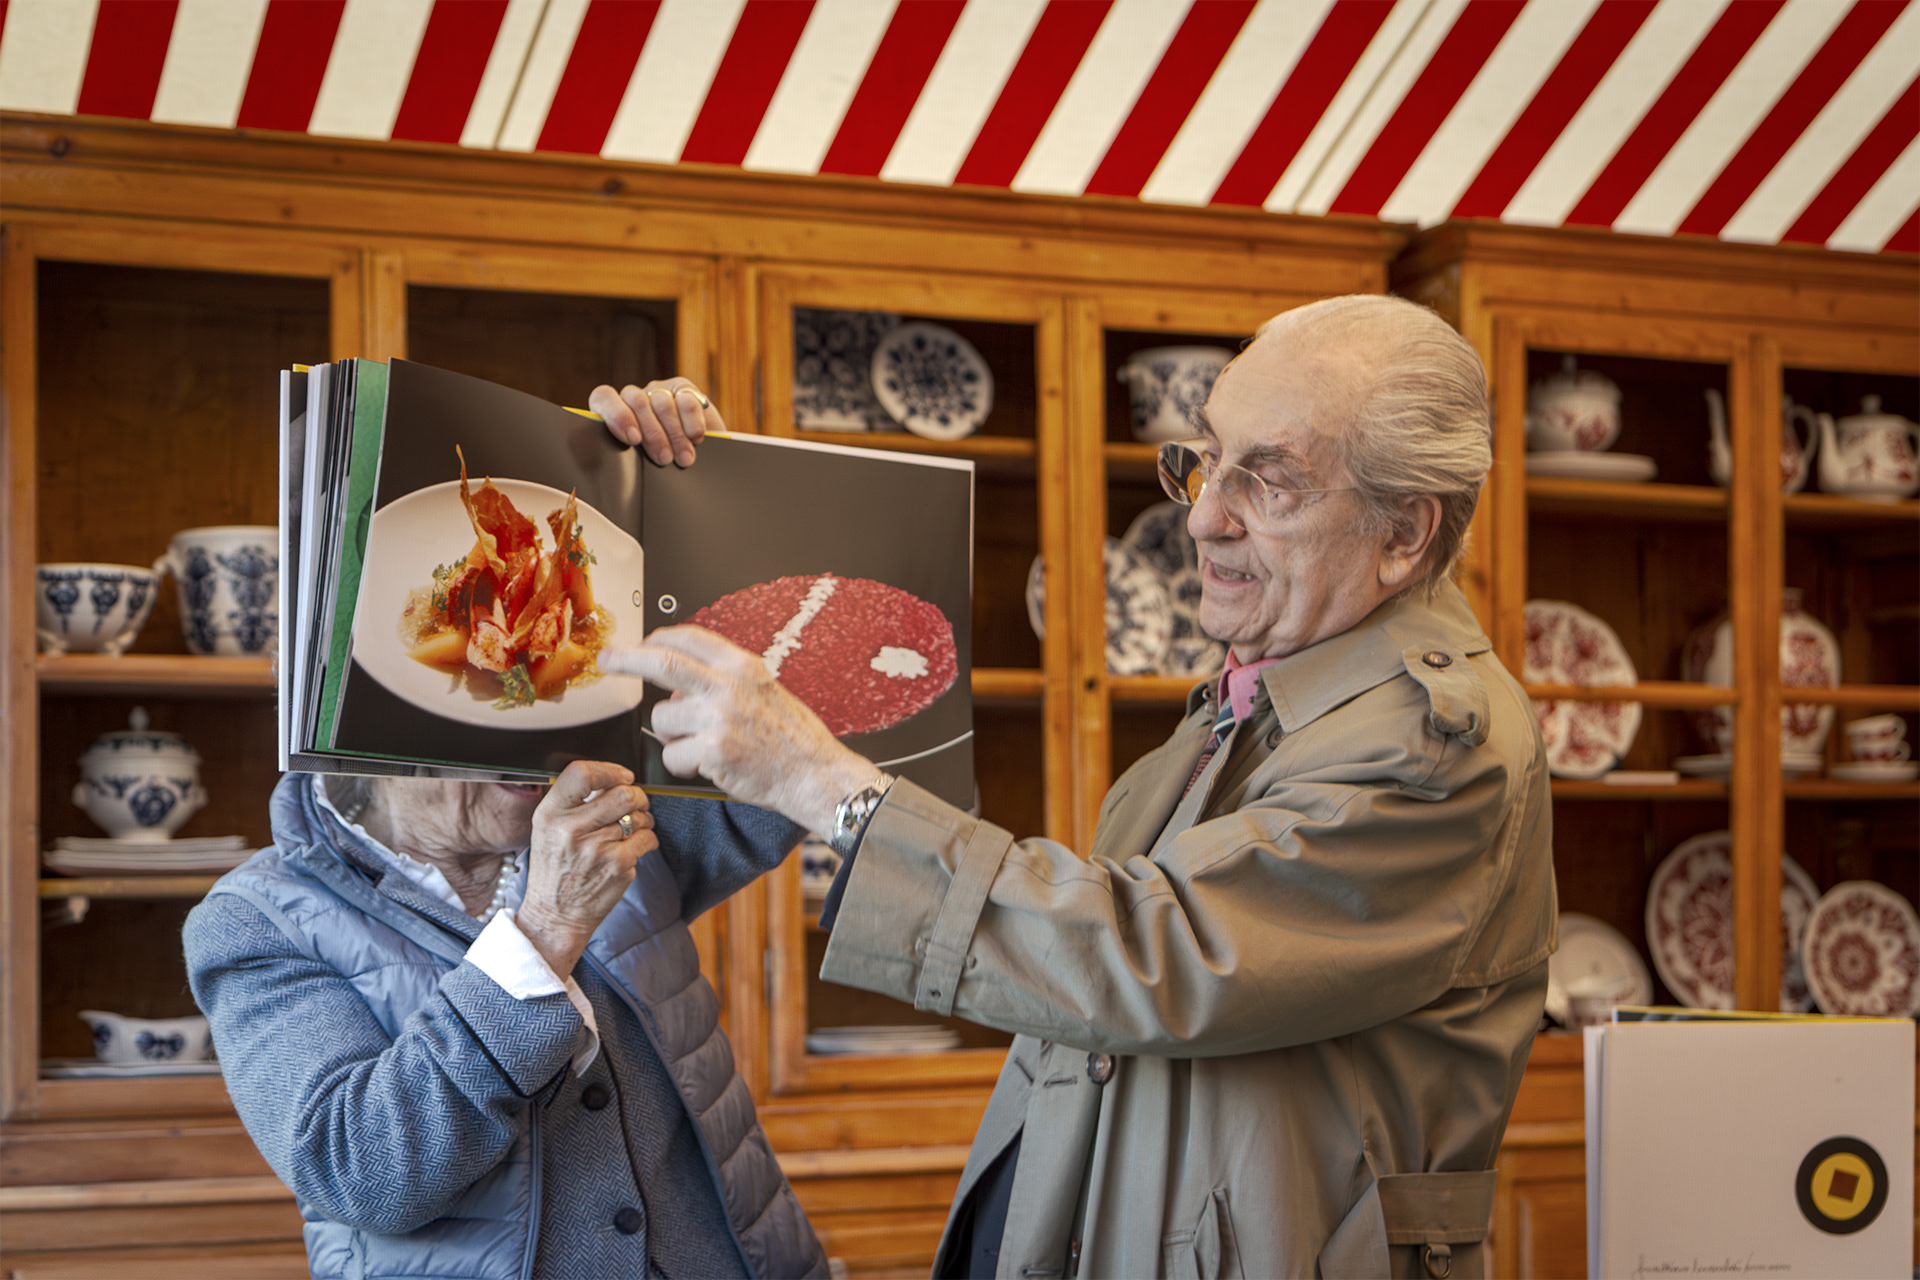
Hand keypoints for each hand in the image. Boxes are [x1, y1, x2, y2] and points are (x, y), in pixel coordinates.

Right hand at [515, 760, 654, 977]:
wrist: (554, 915)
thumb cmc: (555, 869)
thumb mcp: (548, 829)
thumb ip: (574, 802)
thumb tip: (612, 779)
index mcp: (550, 814)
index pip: (582, 774)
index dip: (610, 770)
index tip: (622, 776)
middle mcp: (571, 829)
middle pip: (623, 793)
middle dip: (637, 796)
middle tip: (636, 804)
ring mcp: (596, 848)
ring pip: (639, 816)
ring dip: (643, 819)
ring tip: (632, 829)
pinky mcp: (617, 866)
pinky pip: (647, 838)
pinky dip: (647, 840)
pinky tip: (633, 848)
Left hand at [588, 377, 723, 467]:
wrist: (700, 463)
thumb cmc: (663, 468)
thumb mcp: (640, 467)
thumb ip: (627, 459)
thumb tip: (618, 475)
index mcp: (616, 414)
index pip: (604, 397)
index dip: (616, 415)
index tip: (633, 440)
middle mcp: (635, 399)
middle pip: (636, 401)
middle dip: (653, 434)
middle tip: (664, 460)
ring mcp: (660, 391)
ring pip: (662, 403)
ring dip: (675, 434)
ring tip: (684, 458)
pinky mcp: (684, 389)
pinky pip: (686, 400)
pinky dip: (692, 421)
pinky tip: (695, 438)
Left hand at [598, 627, 876, 836]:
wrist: (815, 775)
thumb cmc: (794, 739)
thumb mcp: (766, 692)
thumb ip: (724, 682)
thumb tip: (679, 690)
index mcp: (743, 666)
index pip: (690, 637)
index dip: (659, 638)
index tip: (643, 643)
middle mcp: (729, 686)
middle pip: (662, 662)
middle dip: (627, 659)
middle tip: (607, 660)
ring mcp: (719, 718)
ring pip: (662, 719)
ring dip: (671, 736)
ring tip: (699, 747)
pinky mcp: (712, 751)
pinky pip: (672, 755)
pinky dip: (682, 765)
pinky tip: (705, 767)